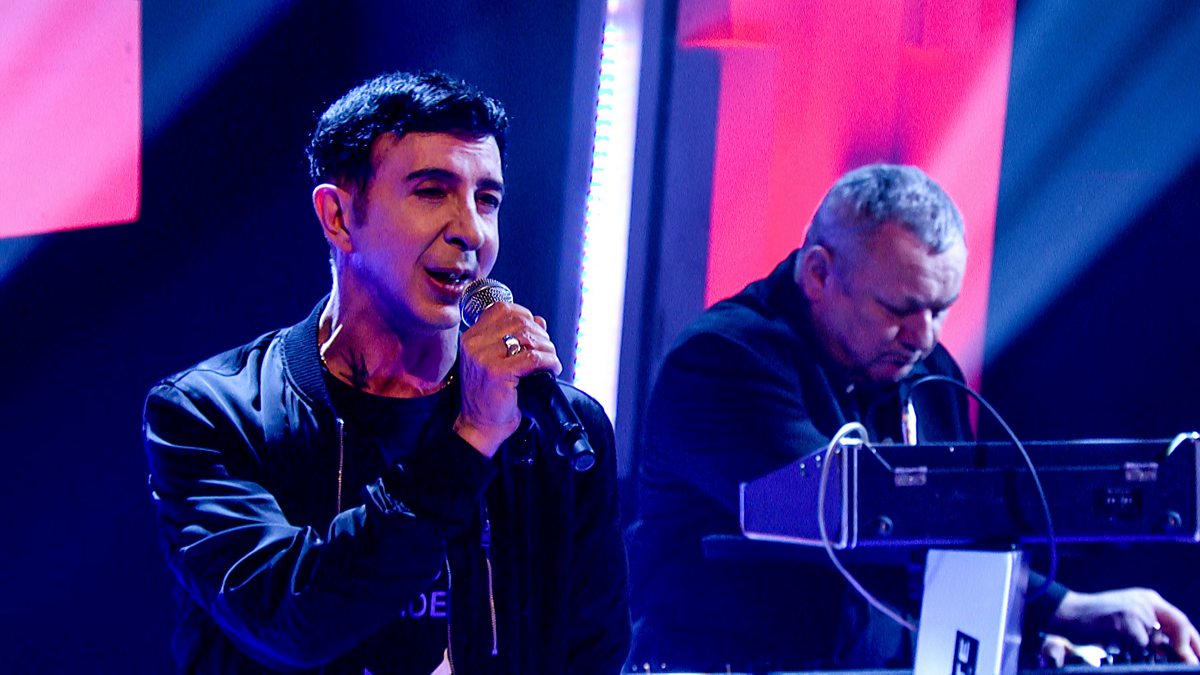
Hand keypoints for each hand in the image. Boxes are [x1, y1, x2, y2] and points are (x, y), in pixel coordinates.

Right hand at [454, 301, 561, 457]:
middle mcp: (474, 344)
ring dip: (547, 348)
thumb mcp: (496, 361)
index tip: (536, 332)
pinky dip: (549, 361)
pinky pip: (533, 358)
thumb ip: (515, 338)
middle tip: (547, 350)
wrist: (479, 426)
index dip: (526, 316)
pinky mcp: (498, 372)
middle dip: (540, 334)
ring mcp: (484, 357)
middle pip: (518, 320)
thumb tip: (540, 321)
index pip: (502, 309)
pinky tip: (552, 369)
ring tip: (550, 361)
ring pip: (528, 337)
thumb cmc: (489, 397)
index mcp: (471, 338)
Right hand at [1048, 588, 1199, 664]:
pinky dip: (1137, 652)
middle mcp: (1145, 600)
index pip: (1181, 620)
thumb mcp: (1128, 619)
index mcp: (1148, 599)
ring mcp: (1136, 609)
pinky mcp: (1126, 621)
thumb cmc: (1095, 620)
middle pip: (1180, 625)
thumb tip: (1174, 650)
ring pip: (1160, 640)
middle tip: (1192, 664)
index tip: (1198, 658)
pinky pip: (1142, 645)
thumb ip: (1150, 629)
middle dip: (1188, 649)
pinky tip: (1125, 650)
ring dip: (1157, 653)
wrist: (1067, 613)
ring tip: (1149, 655)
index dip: (1194, 641)